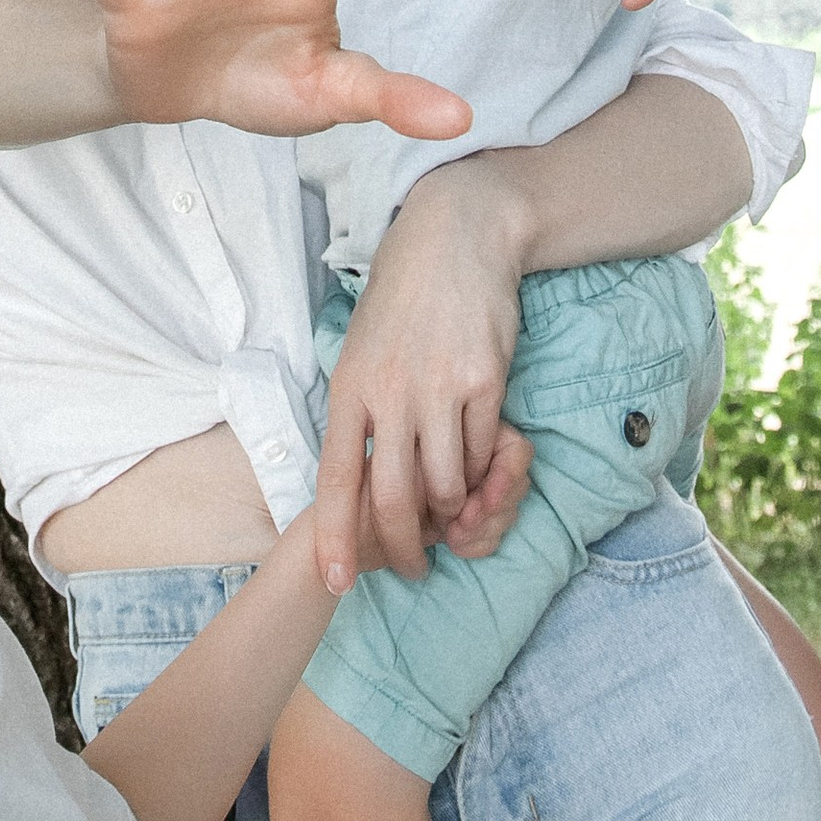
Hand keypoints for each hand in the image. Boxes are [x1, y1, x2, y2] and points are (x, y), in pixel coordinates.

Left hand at [313, 163, 531, 593]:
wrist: (456, 237)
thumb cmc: (404, 300)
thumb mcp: (360, 351)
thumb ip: (359, 411)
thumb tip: (356, 476)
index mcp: (347, 389)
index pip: (335, 479)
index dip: (336, 537)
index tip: (337, 583)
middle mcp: (388, 393)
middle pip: (393, 497)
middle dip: (403, 546)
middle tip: (415, 566)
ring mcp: (438, 387)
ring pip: (446, 482)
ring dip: (451, 510)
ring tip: (452, 514)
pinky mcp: (485, 380)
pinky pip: (484, 450)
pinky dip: (483, 470)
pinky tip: (481, 465)